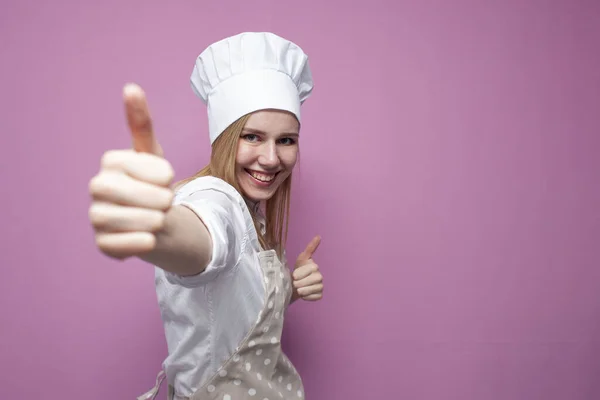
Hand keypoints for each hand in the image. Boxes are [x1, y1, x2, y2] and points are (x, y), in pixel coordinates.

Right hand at [88, 83, 174, 259]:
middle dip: (159, 200)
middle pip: (132, 195)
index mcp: (110, 162)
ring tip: (159, 219)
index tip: (168, 180)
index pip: (144, 168)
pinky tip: (150, 238)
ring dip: (153, 221)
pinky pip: (119, 246)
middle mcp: (97, 187)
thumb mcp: (153, 154)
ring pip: (126, 221)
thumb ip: (142, 123)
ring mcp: (96, 216)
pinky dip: (140, 243)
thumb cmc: (153, 183)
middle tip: (166, 202)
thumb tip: (131, 87)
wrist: (157, 218)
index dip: (164, 176)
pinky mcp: (102, 243)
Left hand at [292, 236, 323, 301]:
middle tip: (295, 283)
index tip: (294, 275)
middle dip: (300, 282)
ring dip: (302, 290)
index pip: (311, 268)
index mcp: (314, 266)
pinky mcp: (320, 295)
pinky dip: (306, 297)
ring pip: (312, 289)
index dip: (300, 273)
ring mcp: (321, 286)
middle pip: (312, 279)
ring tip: (298, 289)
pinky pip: (314, 296)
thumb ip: (310, 248)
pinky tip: (304, 294)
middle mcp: (320, 275)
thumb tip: (319, 236)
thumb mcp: (300, 259)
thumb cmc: (296, 271)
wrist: (292, 286)